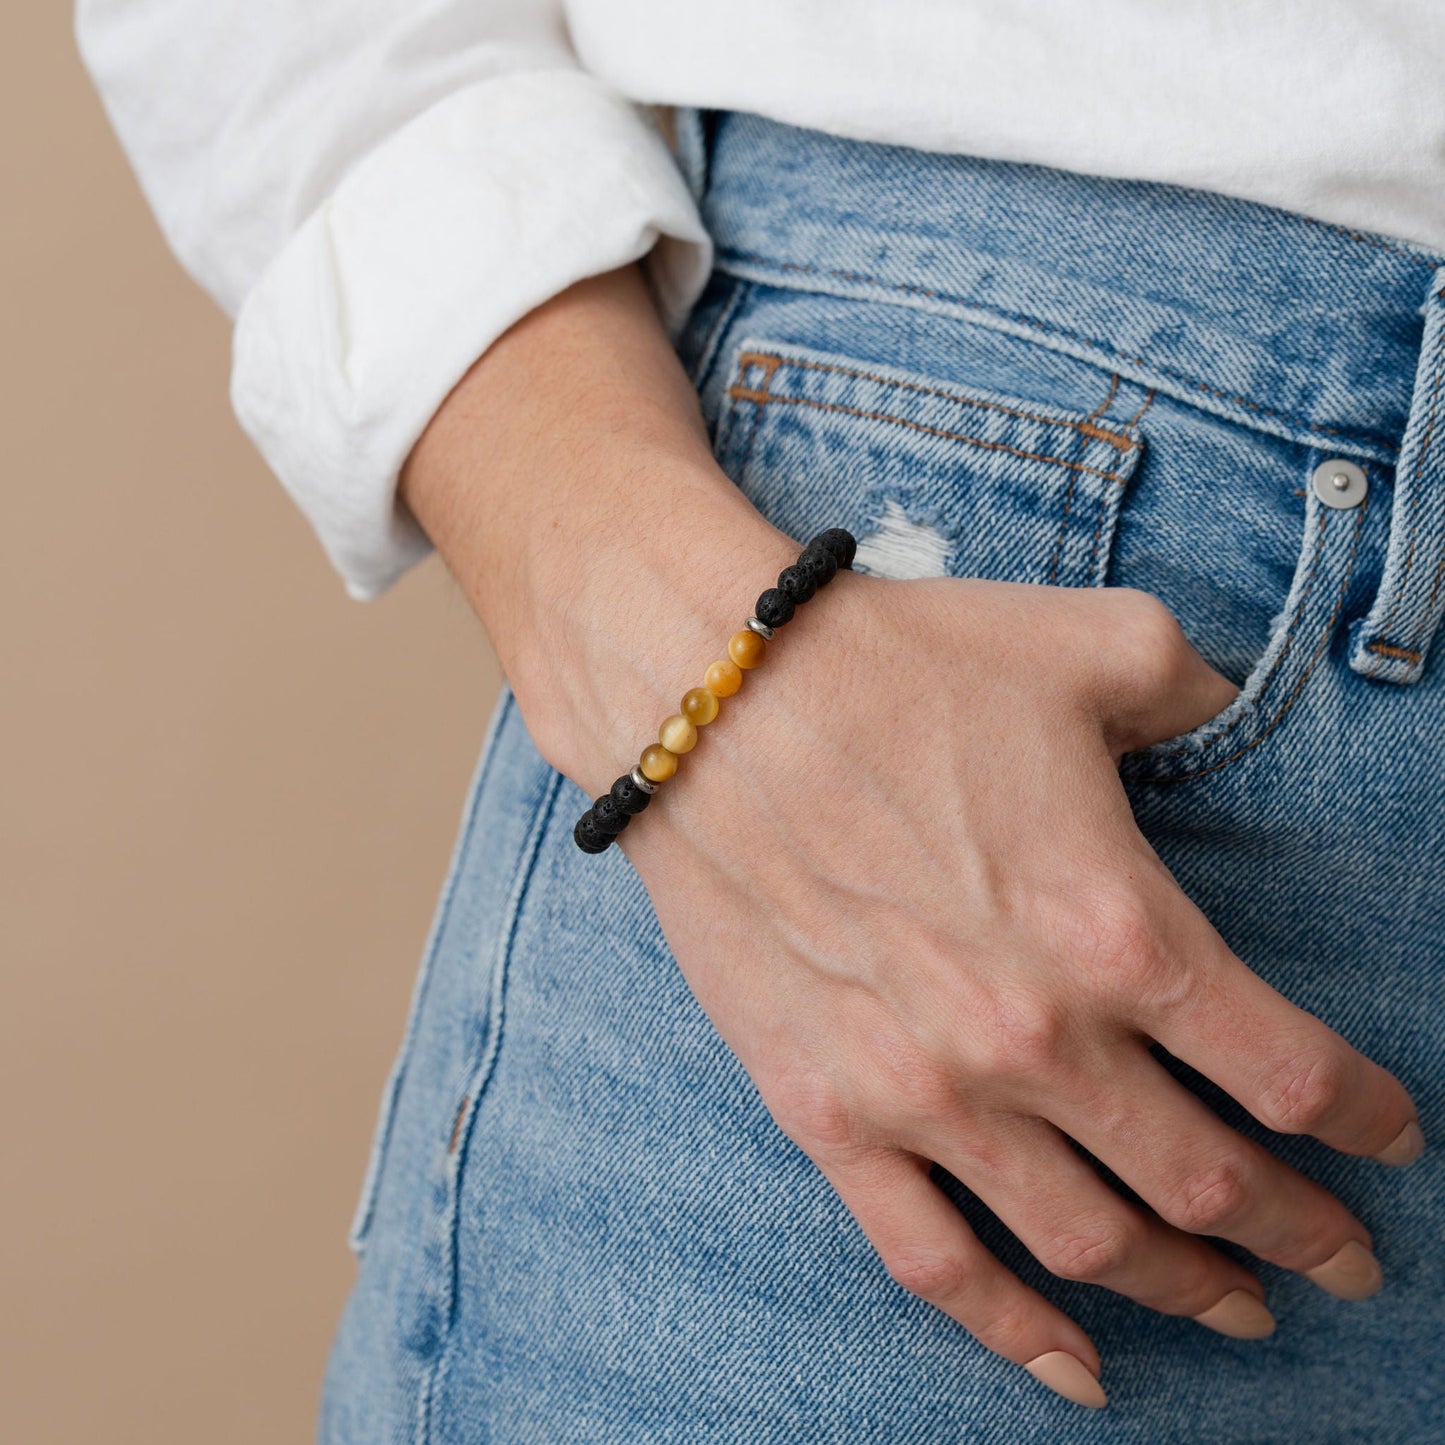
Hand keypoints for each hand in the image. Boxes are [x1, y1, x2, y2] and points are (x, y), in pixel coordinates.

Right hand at [618, 572, 1422, 1408]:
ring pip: (1088, 1241)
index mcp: (1117, 926)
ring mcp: (925, 1090)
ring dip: (1184, 1291)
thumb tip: (1226, 710)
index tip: (1390, 1136)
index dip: (1363, 1117)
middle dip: (1299, 1231)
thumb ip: (1191, 688)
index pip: (1286, 1068)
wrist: (711, 699)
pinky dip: (1013, 1333)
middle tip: (1346, 1259)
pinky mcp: (828, 1111)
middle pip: (1206, 1181)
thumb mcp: (1088, 643)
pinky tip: (1076, 1370)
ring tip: (1242, 1312)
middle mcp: (1034, 1035)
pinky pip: (932, 1261)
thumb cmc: (898, 663)